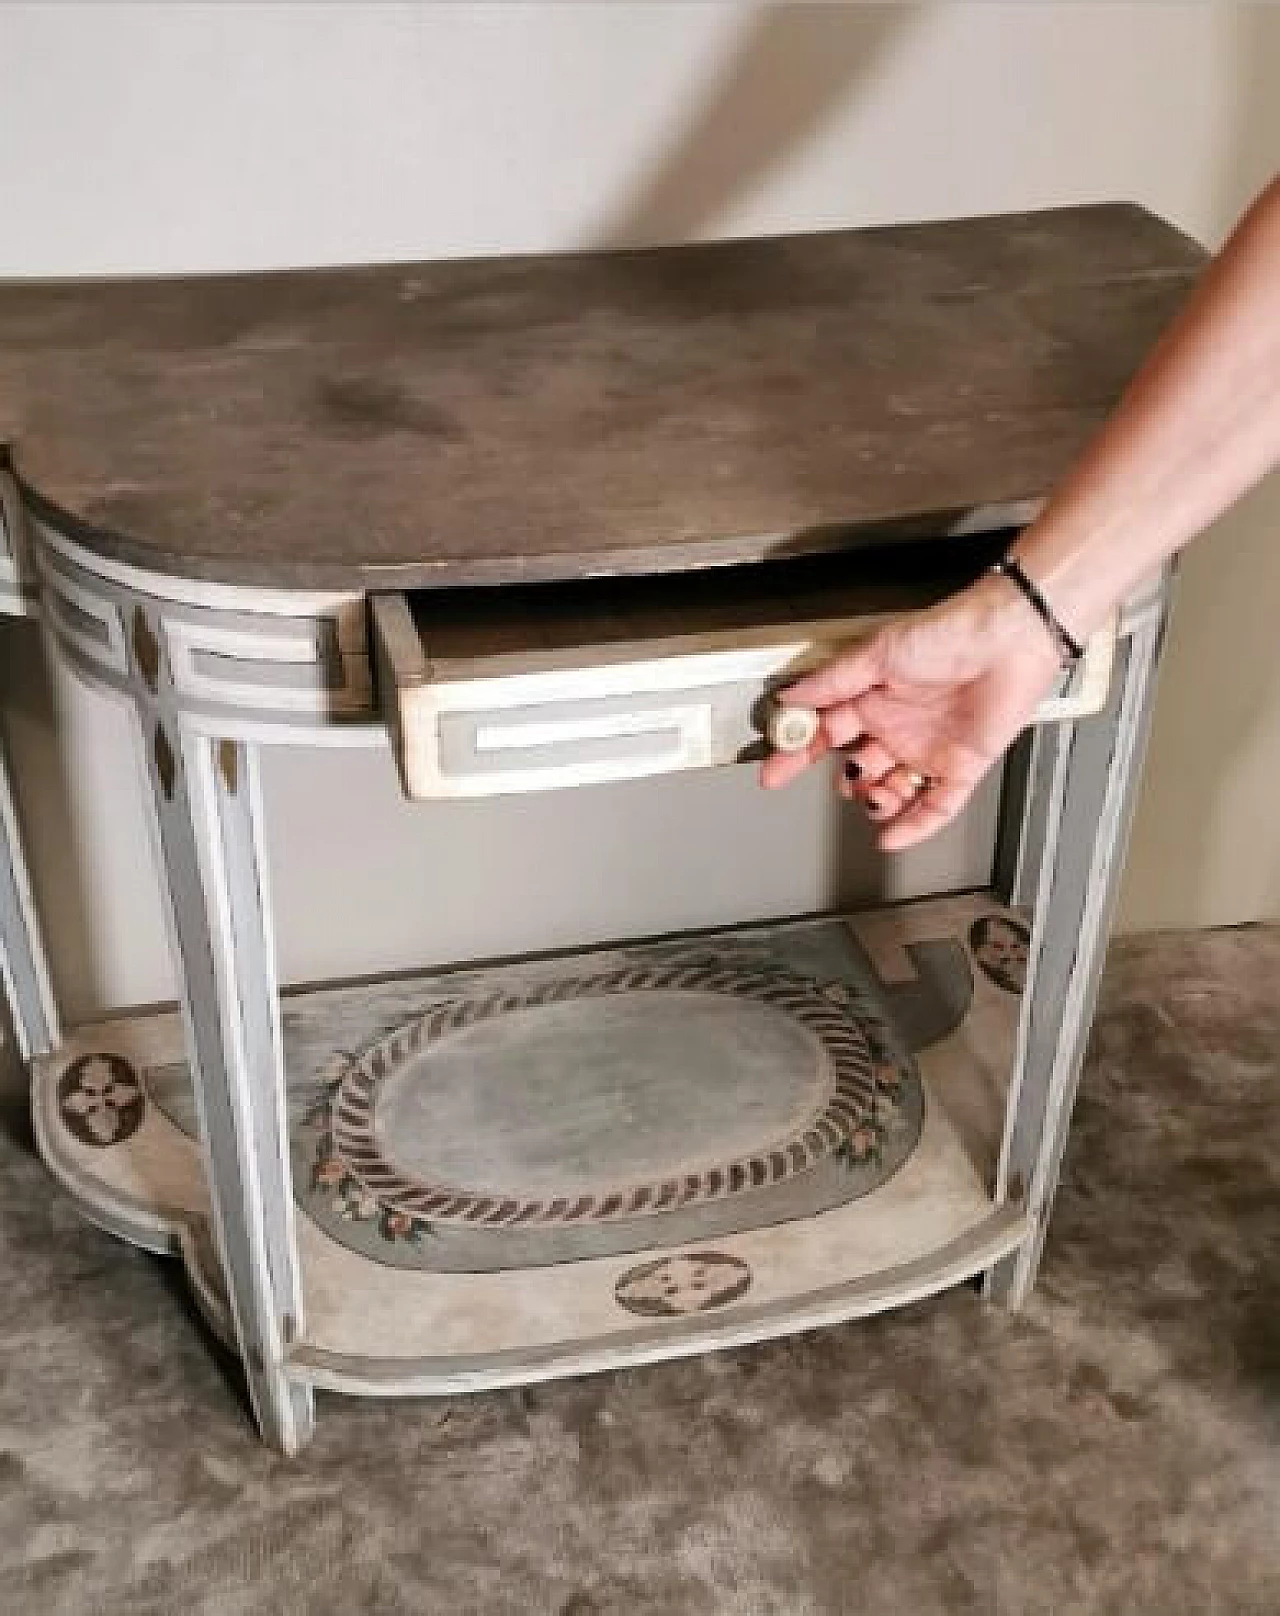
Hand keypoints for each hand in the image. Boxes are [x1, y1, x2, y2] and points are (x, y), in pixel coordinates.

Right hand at [758, 575, 1063, 849]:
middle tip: (838, 783)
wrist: (1009, 638)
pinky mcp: (961, 767)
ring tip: (870, 797)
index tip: (774, 769)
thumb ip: (832, 682)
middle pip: (856, 767)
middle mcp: (897, 727)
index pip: (825, 732)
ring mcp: (928, 749)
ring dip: (876, 801)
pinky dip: (914, 826)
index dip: (798, 752)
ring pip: (891, 790)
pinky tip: (892, 836)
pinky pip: (936, 807)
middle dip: (844, 781)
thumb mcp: (878, 653)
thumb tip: (790, 697)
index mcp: (873, 697)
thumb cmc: (951, 632)